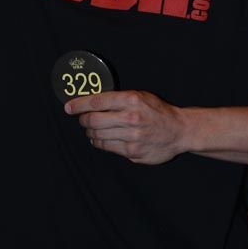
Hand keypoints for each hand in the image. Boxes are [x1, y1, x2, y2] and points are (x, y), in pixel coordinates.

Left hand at [65, 90, 185, 164]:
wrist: (179, 130)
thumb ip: (118, 99)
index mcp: (131, 99)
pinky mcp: (133, 152)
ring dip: (90, 132)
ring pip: (97, 135)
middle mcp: (131, 117)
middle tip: (83, 119)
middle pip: (93, 120)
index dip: (78, 104)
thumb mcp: (140, 97)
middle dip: (83, 120)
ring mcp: (132, 136)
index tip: (68, 107)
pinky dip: (98, 142)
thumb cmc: (157, 112)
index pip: (97, 101)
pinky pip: (107, 147)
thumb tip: (92, 102)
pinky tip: (100, 139)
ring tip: (92, 129)